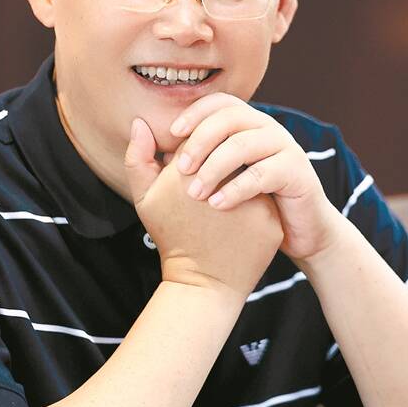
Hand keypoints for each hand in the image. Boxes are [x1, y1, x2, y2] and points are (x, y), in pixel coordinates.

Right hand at [124, 117, 283, 302]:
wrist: (202, 284)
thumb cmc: (172, 238)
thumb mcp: (145, 199)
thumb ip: (138, 158)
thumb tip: (140, 122)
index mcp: (189, 173)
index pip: (201, 140)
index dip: (197, 157)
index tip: (194, 176)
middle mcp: (220, 182)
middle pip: (227, 152)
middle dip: (221, 165)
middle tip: (212, 192)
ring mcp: (248, 200)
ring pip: (249, 170)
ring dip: (242, 179)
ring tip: (229, 202)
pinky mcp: (270, 219)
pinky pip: (267, 195)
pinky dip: (257, 200)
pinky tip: (245, 217)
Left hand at [167, 93, 339, 260]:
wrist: (296, 231)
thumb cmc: (249, 203)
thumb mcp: (215, 179)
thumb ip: (181, 160)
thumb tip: (141, 130)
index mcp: (247, 124)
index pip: (219, 102)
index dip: (194, 112)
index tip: (171, 134)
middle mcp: (267, 128)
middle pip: (230, 118)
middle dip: (200, 141)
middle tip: (179, 169)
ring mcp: (285, 147)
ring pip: (244, 144)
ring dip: (214, 167)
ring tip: (195, 193)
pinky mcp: (298, 172)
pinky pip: (264, 173)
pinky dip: (237, 188)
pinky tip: (218, 204)